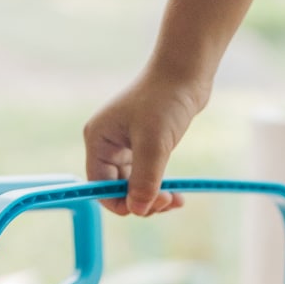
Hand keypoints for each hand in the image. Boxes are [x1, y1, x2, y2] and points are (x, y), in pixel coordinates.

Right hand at [83, 71, 209, 216]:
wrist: (185, 73)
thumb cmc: (165, 100)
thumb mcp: (154, 144)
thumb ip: (145, 180)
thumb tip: (138, 210)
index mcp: (99, 140)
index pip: (100, 186)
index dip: (121, 203)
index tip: (148, 207)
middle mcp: (107, 145)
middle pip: (117, 190)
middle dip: (141, 201)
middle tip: (167, 200)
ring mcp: (125, 146)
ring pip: (133, 187)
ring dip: (153, 198)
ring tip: (175, 199)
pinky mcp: (143, 147)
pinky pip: (147, 178)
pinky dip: (161, 189)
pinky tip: (179, 196)